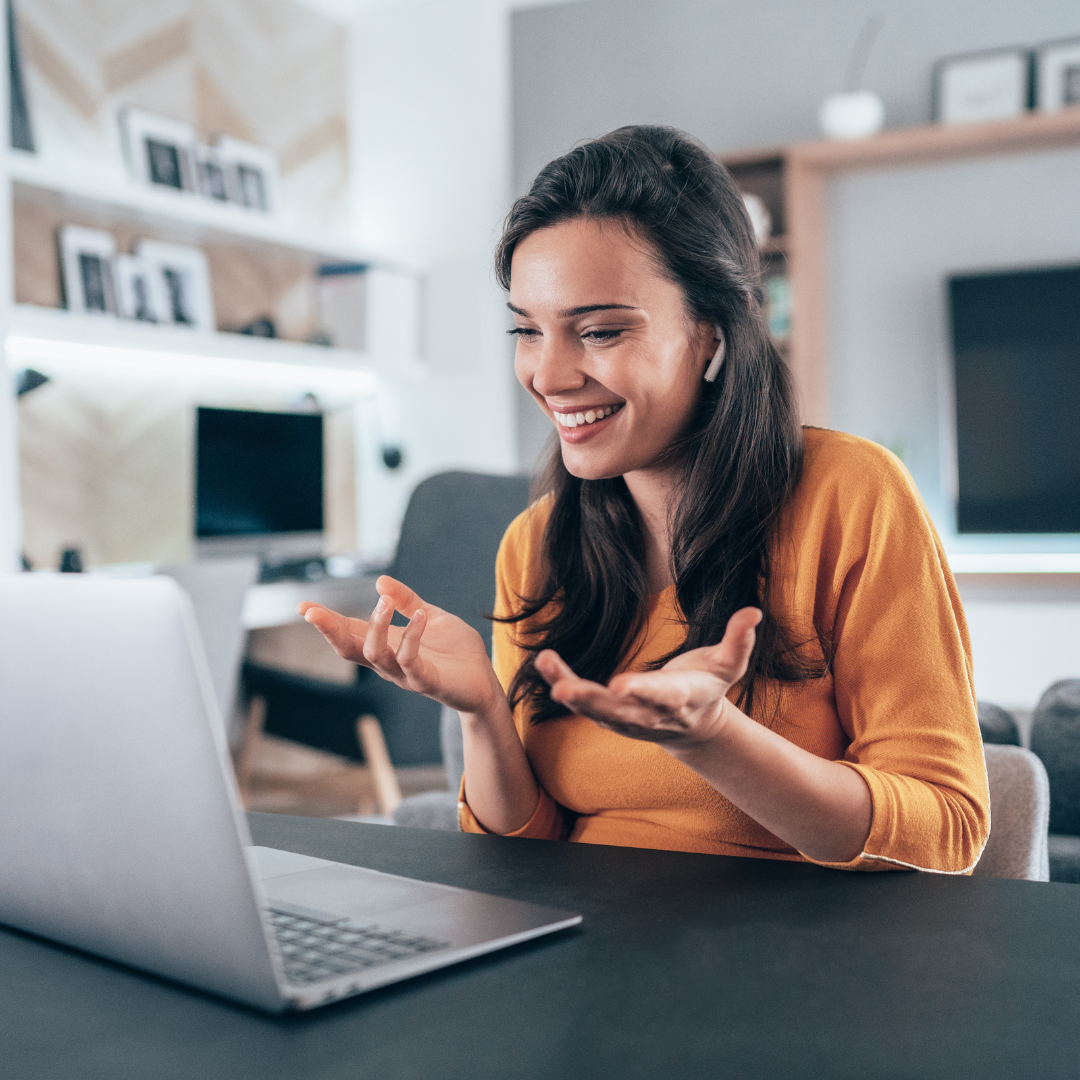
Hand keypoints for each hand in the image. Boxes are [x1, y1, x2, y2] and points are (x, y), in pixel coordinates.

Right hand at [298, 576, 501, 715]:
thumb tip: (379, 581)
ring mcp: (405, 674)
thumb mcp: (430, 616)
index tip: (302, 606)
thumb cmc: (455, 653)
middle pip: (349, 648)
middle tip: (312, 612)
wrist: (484, 681)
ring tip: (382, 602)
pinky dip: (411, 637)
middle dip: (329, 630)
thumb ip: (406, 600)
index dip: (326, 620)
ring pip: (374, 655)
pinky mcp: (426, 681)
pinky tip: (419, 617)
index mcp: (386, 645)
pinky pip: (410, 661)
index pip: (349, 632)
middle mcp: (388, 662)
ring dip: (375, 626)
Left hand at [533, 607, 761, 748]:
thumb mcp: (729, 665)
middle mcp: (650, 714)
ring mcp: (627, 720)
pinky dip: (561, 681)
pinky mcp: (609, 716)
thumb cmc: (709, 685)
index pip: (661, 696)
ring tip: (546, 667)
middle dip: (592, 701)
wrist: (694, 727)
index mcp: (680, 699)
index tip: (620, 686)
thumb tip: (753, 612)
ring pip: (595, 709)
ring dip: (570, 690)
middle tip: (565, 690)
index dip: (642, 692)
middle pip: (619, 711)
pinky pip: (582, 702)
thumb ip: (739, 641)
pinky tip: (543, 662)